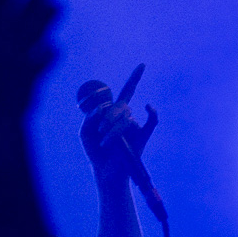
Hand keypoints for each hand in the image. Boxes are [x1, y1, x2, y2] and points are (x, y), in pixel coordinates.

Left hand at [80, 64, 157, 185]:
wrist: (105, 171)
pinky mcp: (143, 137)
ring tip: (105, 142)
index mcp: (115, 113)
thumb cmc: (95, 151)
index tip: (143, 65)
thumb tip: (103, 108)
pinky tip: (148, 106)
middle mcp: (128, 117)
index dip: (134, 78)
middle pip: (121, 106)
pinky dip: (152, 113)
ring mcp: (136, 126)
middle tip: (100, 131)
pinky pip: (152, 122)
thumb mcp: (84, 132)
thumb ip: (89, 117)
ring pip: (127, 117)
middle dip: (108, 117)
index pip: (127, 92)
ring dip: (113, 129)